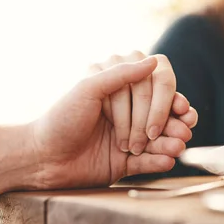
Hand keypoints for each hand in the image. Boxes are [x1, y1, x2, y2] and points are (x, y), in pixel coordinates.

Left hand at [30, 56, 191, 188]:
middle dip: (169, 124)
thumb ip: (121, 74)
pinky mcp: (123, 164)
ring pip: (157, 139)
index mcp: (116, 91)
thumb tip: (154, 60)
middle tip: (182, 132)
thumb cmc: (61, 119)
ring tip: (179, 146)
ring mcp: (126, 138)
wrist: (42, 157)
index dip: (166, 101)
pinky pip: (146, 162)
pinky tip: (168, 160)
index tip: (180, 109)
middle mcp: (124, 112)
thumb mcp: (88, 89)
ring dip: (170, 142)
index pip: (151, 91)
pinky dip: (158, 161)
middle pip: (159, 116)